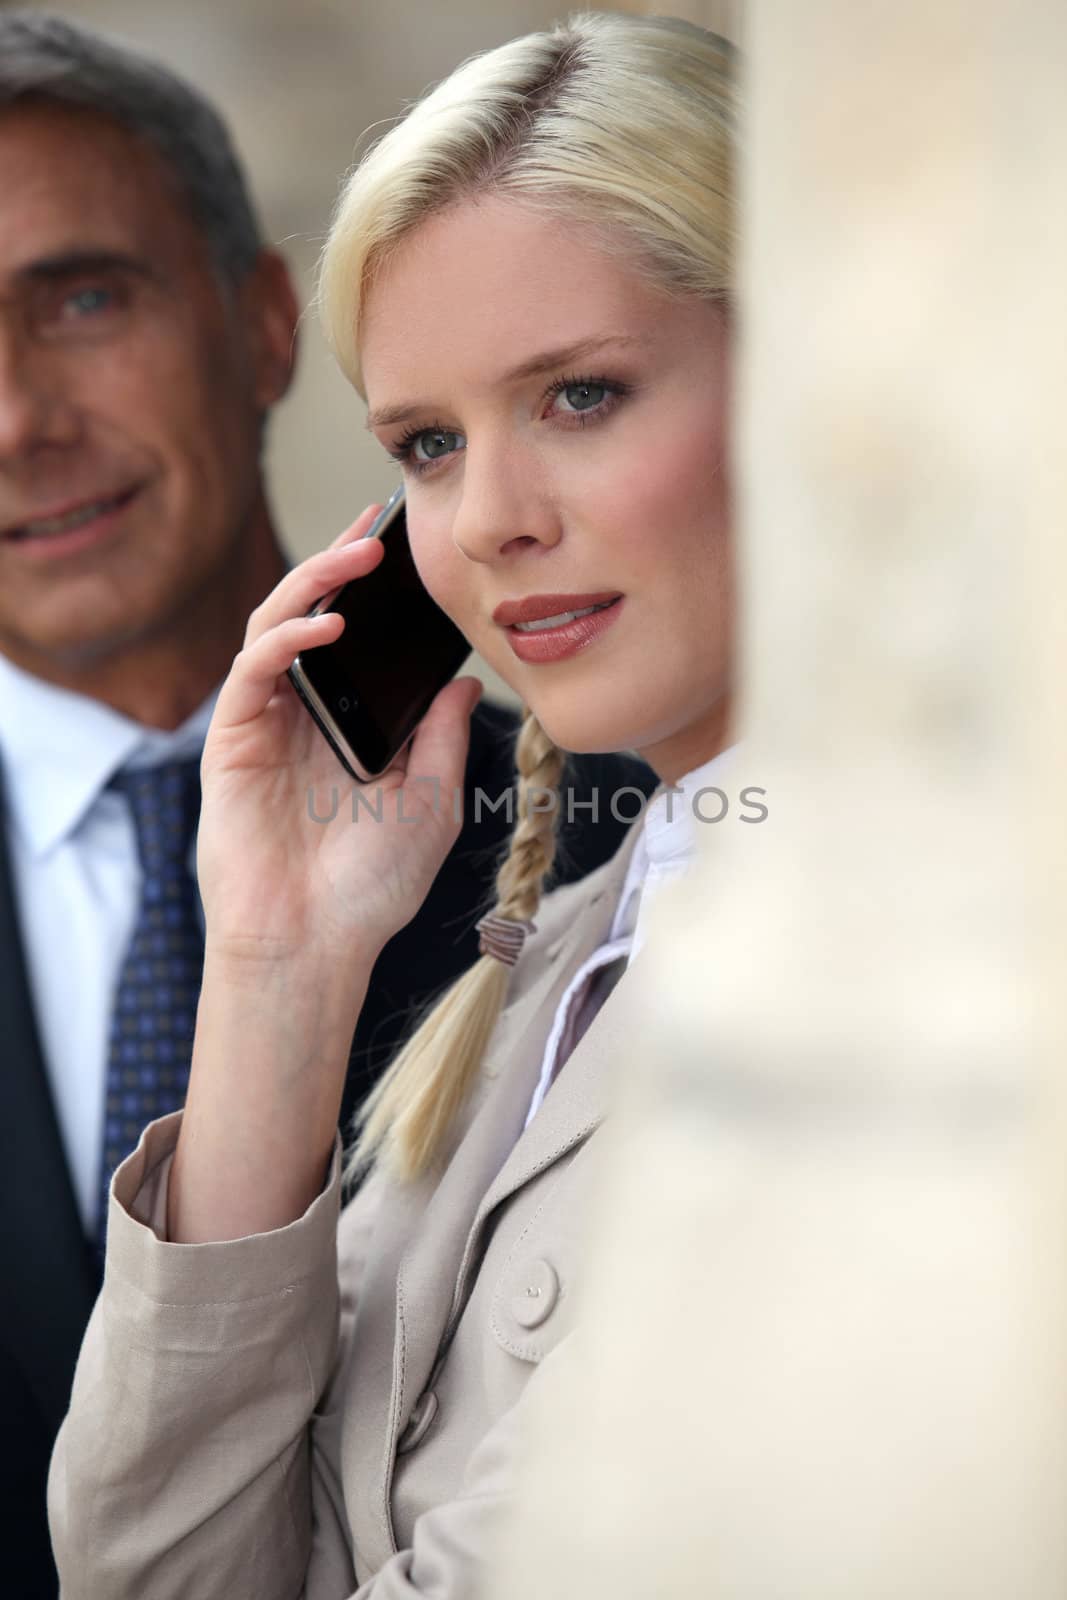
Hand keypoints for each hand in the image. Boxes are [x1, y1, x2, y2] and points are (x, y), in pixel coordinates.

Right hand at [196, 506, 481, 971]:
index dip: (373, 590)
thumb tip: (462, 680)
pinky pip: (252, 671)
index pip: (354, 638)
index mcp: (344, 726)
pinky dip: (286, 638)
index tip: (407, 547)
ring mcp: (263, 726)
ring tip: (361, 552)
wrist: (316, 946)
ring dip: (315, 582)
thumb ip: (442, 740)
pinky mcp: (232, 742)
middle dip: (341, 562)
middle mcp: (300, 717)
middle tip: (380, 522)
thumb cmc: (369, 888)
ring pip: (274, 627)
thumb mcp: (430, 803)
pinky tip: (326, 623)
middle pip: (310, 615)